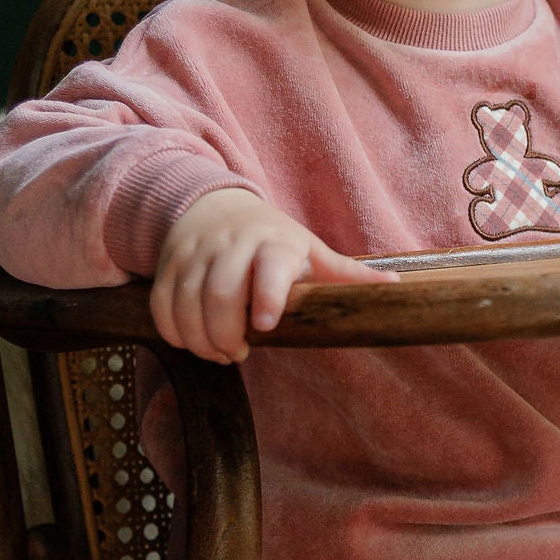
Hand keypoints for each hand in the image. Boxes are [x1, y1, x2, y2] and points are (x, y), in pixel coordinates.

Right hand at [151, 188, 386, 361]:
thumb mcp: (312, 252)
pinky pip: (162, 306)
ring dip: (201, 341)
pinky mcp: (167, 265)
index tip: (266, 325)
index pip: (270, 265)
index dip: (267, 294)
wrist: (214, 207)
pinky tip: (193, 342)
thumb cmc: (274, 239)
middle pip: (221, 296)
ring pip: (187, 306)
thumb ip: (347, 276)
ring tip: (220, 351)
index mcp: (275, 243)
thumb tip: (397, 290)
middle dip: (227, 336)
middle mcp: (233, 244)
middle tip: (239, 352)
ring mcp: (196, 253)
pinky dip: (174, 332)